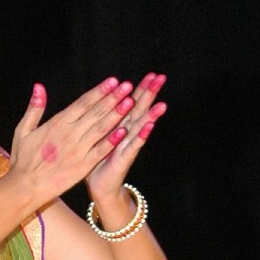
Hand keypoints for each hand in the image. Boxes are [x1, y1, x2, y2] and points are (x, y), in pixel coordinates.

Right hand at [8, 77, 141, 208]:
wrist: (25, 187)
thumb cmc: (23, 159)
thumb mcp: (23, 130)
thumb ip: (34, 108)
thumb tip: (39, 86)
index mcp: (57, 123)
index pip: (83, 103)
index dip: (99, 91)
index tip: (112, 81)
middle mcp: (70, 134)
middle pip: (96, 112)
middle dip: (113, 98)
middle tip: (127, 86)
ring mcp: (78, 150)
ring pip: (101, 128)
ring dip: (117, 115)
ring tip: (130, 102)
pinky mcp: (83, 166)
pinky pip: (101, 150)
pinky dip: (112, 140)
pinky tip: (125, 131)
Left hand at [85, 73, 166, 215]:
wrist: (99, 186)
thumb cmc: (97, 159)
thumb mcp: (98, 135)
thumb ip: (103, 117)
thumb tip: (101, 97)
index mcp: (120, 125)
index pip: (132, 103)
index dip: (141, 89)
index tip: (152, 73)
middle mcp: (127, 134)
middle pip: (139, 110)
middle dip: (150, 95)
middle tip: (162, 79)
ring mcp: (127, 146)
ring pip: (140, 127)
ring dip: (151, 115)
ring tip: (162, 104)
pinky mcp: (124, 159)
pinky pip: (133, 146)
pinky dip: (140, 136)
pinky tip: (149, 126)